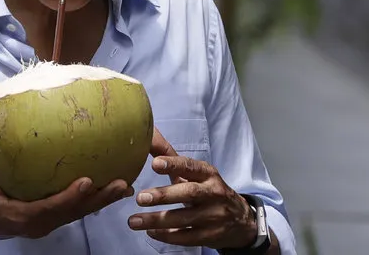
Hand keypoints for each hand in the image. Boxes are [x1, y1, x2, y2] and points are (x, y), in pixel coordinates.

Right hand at [0, 126, 133, 241]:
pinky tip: (108, 188)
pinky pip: (73, 211)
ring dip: (101, 201)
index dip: (70, 197)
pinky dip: (91, 201)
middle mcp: (38, 225)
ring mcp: (45, 225)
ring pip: (78, 214)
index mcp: (21, 216)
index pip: (50, 208)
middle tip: (123, 184)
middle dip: (99, 200)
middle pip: (74, 214)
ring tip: (125, 187)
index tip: (88, 181)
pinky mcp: (48, 221)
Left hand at [127, 156, 257, 249]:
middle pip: (189, 193)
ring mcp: (214, 216)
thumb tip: (147, 138)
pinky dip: (167, 236)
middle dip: (164, 196)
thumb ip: (172, 159)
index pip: (191, 166)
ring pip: (184, 219)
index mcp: (208, 174)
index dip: (174, 164)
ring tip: (134, 221)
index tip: (155, 163)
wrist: (241, 220)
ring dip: (157, 220)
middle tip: (140, 198)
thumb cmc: (208, 190)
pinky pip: (186, 237)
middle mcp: (213, 193)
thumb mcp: (196, 174)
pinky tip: (150, 232)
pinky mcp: (211, 236)